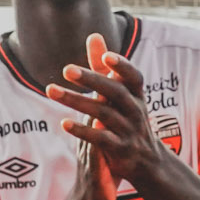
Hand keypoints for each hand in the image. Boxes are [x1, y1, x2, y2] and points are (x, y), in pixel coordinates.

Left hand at [47, 34, 167, 190]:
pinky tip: (64, 123)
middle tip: (66, 70)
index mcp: (137, 96)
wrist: (148, 163)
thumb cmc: (128, 121)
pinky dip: (82, 131)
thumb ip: (105, 67)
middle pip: (115, 92)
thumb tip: (94, 35)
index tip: (106, 57)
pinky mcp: (120, 150)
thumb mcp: (121, 95)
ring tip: (51, 90)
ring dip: (76, 101)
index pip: (134, 78)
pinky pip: (101, 139)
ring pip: (103, 114)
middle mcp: (136, 111)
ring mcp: (129, 131)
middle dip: (92, 80)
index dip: (122, 67)